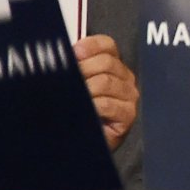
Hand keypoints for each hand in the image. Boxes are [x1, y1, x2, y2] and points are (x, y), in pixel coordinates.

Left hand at [74, 34, 137, 152]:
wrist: (82, 142)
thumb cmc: (77, 112)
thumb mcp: (73, 86)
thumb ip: (72, 69)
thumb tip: (59, 56)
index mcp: (113, 67)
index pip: (107, 46)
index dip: (90, 46)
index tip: (72, 54)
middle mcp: (125, 79)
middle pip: (107, 63)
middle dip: (82, 70)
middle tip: (66, 80)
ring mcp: (129, 97)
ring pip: (106, 82)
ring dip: (85, 90)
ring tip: (72, 97)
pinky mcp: (128, 115)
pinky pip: (108, 104)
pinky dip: (92, 106)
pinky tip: (85, 110)